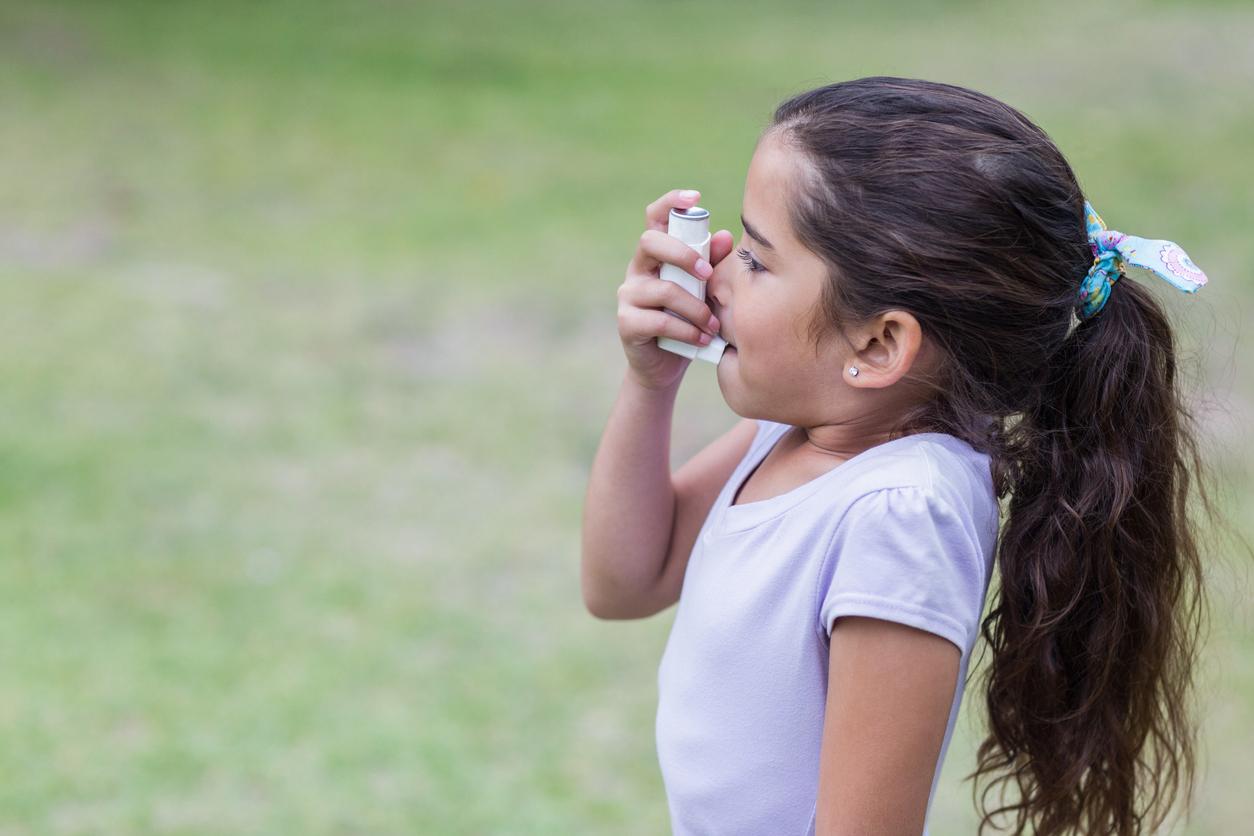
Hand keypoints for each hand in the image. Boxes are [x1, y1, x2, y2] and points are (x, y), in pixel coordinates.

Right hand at [617, 189, 734, 390]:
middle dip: (683, 254)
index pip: (655, 217)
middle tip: (708, 274)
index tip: (695, 197)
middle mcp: (638, 268)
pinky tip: (702, 339)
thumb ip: (713, 264)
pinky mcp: (627, 323)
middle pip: (651, 242)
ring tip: (713, 324)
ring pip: (663, 289)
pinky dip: (687, 330)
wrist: (667, 365)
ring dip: (695, 307)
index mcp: (657, 254)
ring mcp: (629, 295)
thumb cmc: (689, 320)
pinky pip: (659, 321)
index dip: (671, 202)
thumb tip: (725, 236)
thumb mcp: (705, 291)